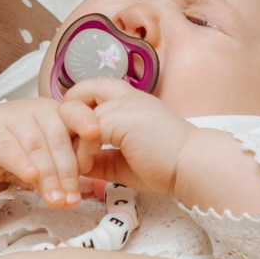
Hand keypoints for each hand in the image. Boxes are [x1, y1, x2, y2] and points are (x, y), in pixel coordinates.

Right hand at [0, 98, 100, 207]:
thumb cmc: (19, 148)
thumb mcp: (46, 154)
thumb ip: (62, 167)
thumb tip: (74, 195)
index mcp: (58, 112)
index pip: (77, 113)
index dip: (87, 125)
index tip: (96, 137)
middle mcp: (39, 111)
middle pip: (58, 141)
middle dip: (67, 174)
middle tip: (71, 200)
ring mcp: (15, 119)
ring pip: (37, 149)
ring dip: (48, 178)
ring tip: (56, 202)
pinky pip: (11, 150)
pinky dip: (22, 164)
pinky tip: (30, 177)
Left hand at [64, 79, 197, 195]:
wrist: (193, 166)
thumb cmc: (165, 165)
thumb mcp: (124, 159)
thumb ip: (100, 156)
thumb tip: (75, 164)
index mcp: (131, 100)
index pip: (91, 91)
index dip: (77, 112)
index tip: (75, 139)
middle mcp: (126, 95)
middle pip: (81, 90)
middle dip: (66, 117)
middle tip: (68, 146)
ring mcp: (124, 104)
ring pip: (78, 113)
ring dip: (71, 142)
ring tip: (77, 165)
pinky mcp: (121, 119)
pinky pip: (87, 132)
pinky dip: (81, 152)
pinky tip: (87, 168)